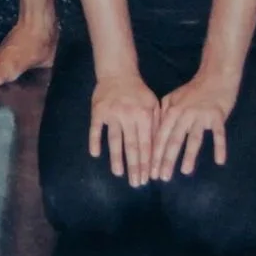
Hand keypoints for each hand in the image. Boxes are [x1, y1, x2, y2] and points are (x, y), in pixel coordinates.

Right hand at [88, 70, 160, 187]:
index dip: (148, 163)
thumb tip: (161, 150)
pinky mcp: (98, 110)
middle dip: (135, 167)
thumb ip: (157, 125)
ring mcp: (112, 113)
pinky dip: (95, 140)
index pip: (147, 145)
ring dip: (117, 158)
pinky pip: (95, 128)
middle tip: (136, 183)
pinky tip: (95, 154)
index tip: (148, 179)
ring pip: (115, 140)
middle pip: (132, 146)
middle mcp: (128, 116)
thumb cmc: (138, 91)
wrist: (117, 71)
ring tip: (119, 174)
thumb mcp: (154, 104)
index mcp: (144, 116)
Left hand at [151, 70, 235, 180]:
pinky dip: (219, 147)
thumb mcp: (174, 99)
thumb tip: (154, 132)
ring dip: (189, 155)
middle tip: (161, 177)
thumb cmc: (194, 91)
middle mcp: (184, 113)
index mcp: (172, 110)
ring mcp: (201, 115)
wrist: (215, 78)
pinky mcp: (217, 116)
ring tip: (185, 172)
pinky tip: (219, 161)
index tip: (150, 169)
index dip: (155, 153)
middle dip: (166, 159)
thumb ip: (164, 114)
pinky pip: (219, 134)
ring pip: (194, 138)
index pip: (160, 134)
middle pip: (174, 139)